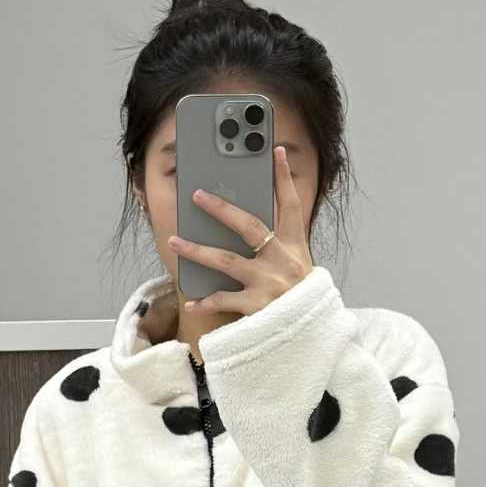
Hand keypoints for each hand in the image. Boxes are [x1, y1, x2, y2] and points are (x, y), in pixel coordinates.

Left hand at [167, 145, 312, 315]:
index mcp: (295, 247)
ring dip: (197, 250)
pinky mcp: (257, 307)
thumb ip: (279, 245)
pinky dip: (205, 301)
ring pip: (226, 261)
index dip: (284, 177)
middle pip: (249, 226)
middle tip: (197, 195)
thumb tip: (250, 224)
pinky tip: (190, 300)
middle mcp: (282, 261)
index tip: (277, 149)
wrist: (312, 336)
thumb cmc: (300, 298)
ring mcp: (269, 283)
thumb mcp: (299, 267)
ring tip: (173, 241)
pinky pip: (223, 300)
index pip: (291, 205)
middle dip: (221, 208)